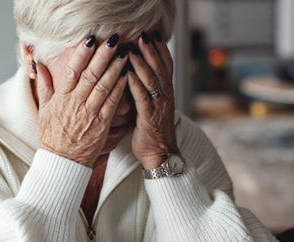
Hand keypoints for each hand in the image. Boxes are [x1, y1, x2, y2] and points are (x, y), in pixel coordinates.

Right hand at [35, 35, 129, 166]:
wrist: (62, 161)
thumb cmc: (52, 136)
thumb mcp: (43, 109)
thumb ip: (44, 86)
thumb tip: (38, 65)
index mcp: (61, 98)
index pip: (71, 71)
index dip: (81, 55)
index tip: (90, 40)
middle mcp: (75, 103)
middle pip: (90, 75)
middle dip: (102, 56)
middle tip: (113, 40)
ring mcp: (88, 114)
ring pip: (103, 86)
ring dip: (115, 68)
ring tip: (124, 54)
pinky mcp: (101, 124)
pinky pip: (111, 103)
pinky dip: (119, 89)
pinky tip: (127, 76)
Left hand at [127, 32, 178, 169]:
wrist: (159, 154)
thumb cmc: (151, 132)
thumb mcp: (150, 107)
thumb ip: (144, 92)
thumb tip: (132, 75)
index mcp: (166, 93)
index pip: (166, 66)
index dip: (161, 50)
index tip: (153, 35)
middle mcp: (165, 97)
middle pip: (160, 68)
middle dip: (151, 50)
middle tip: (143, 35)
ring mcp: (158, 106)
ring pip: (152, 79)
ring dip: (142, 62)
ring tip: (134, 48)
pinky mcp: (148, 117)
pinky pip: (142, 97)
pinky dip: (135, 83)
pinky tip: (127, 73)